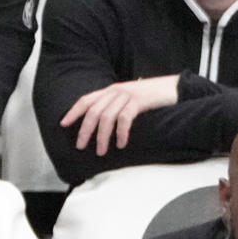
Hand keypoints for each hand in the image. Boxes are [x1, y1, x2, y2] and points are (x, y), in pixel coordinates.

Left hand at [60, 75, 179, 154]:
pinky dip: (121, 133)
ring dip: (102, 137)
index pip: (86, 100)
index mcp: (111, 90)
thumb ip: (117, 106)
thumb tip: (105, 123)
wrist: (173, 87)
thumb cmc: (153, 97)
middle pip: (93, 111)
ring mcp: (127, 95)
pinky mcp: (138, 101)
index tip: (64, 124)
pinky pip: (124, 119)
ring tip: (101, 151)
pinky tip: (121, 144)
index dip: (74, 112)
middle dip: (85, 130)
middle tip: (81, 146)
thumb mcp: (131, 99)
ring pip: (106, 117)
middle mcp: (115, 91)